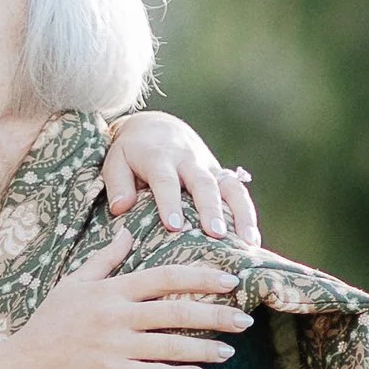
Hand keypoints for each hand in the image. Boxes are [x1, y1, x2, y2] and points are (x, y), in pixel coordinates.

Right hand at [0, 227, 250, 368]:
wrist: (20, 368)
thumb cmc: (46, 324)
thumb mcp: (73, 284)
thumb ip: (105, 259)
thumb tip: (126, 231)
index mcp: (111, 290)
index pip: (165, 278)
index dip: (201, 277)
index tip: (230, 280)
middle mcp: (116, 316)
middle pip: (177, 312)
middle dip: (215, 316)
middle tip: (244, 320)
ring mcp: (114, 346)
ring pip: (171, 346)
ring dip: (204, 349)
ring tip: (229, 352)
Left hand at [104, 111, 259, 247]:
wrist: (156, 127)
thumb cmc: (131, 152)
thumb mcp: (115, 161)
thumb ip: (117, 183)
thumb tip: (121, 208)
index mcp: (158, 157)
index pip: (165, 180)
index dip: (169, 201)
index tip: (173, 226)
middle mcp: (187, 160)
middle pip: (202, 183)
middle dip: (210, 208)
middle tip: (215, 234)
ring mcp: (208, 167)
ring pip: (229, 186)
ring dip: (240, 213)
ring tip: (248, 241)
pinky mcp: (220, 174)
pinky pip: (238, 192)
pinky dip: (247, 214)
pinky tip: (253, 240)